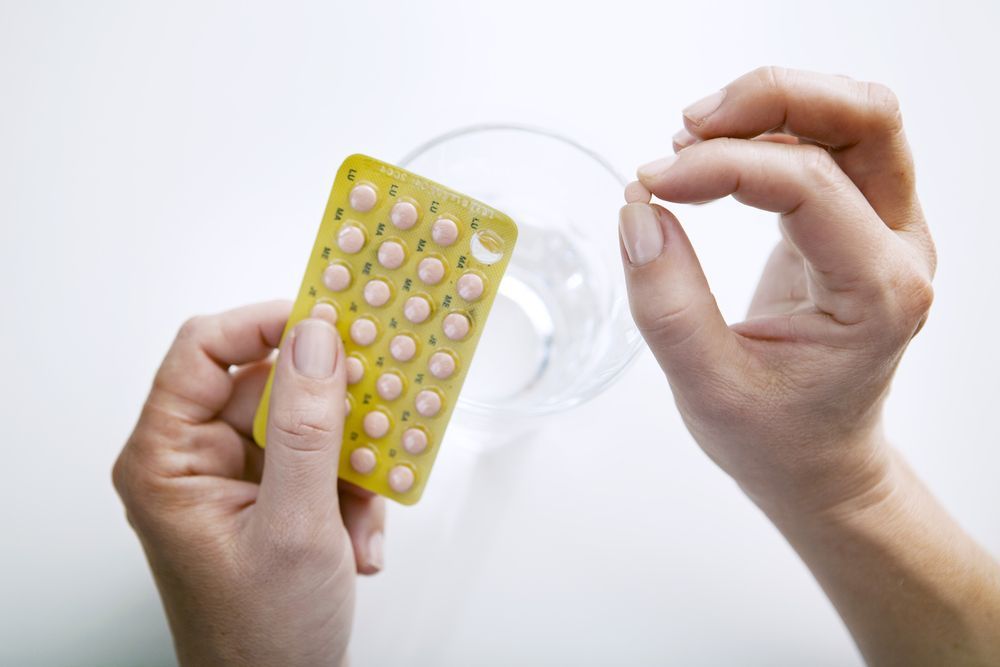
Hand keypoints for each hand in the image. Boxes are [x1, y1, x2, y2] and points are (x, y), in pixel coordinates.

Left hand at [113, 301, 384, 665]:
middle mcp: (198, 460)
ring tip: (364, 513)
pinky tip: (359, 541)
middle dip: (332, 410)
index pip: (205, 351)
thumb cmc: (261, 636)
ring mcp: (238, 479)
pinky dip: (353, 494)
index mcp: (169, 459)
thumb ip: (305, 429)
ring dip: (351, 463)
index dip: (267, 323)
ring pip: (308, 423)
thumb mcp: (294, 527)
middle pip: (268, 383)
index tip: (332, 317)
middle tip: (380, 407)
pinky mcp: (274, 497)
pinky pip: (323, 460)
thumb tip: (317, 340)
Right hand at [621, 67, 999, 665]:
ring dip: (772, 106)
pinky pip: (827, 145)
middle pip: (865, 121)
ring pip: (852, 119)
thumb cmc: (776, 440)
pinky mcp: (857, 223)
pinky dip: (768, 131)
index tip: (651, 182)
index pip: (809, 186)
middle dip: (773, 101)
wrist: (819, 464)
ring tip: (691, 137)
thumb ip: (667, 303)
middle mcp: (898, 251)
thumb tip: (637, 211)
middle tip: (687, 128)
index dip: (722, 168)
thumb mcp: (708, 389)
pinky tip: (712, 154)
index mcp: (877, 295)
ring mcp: (886, 231)